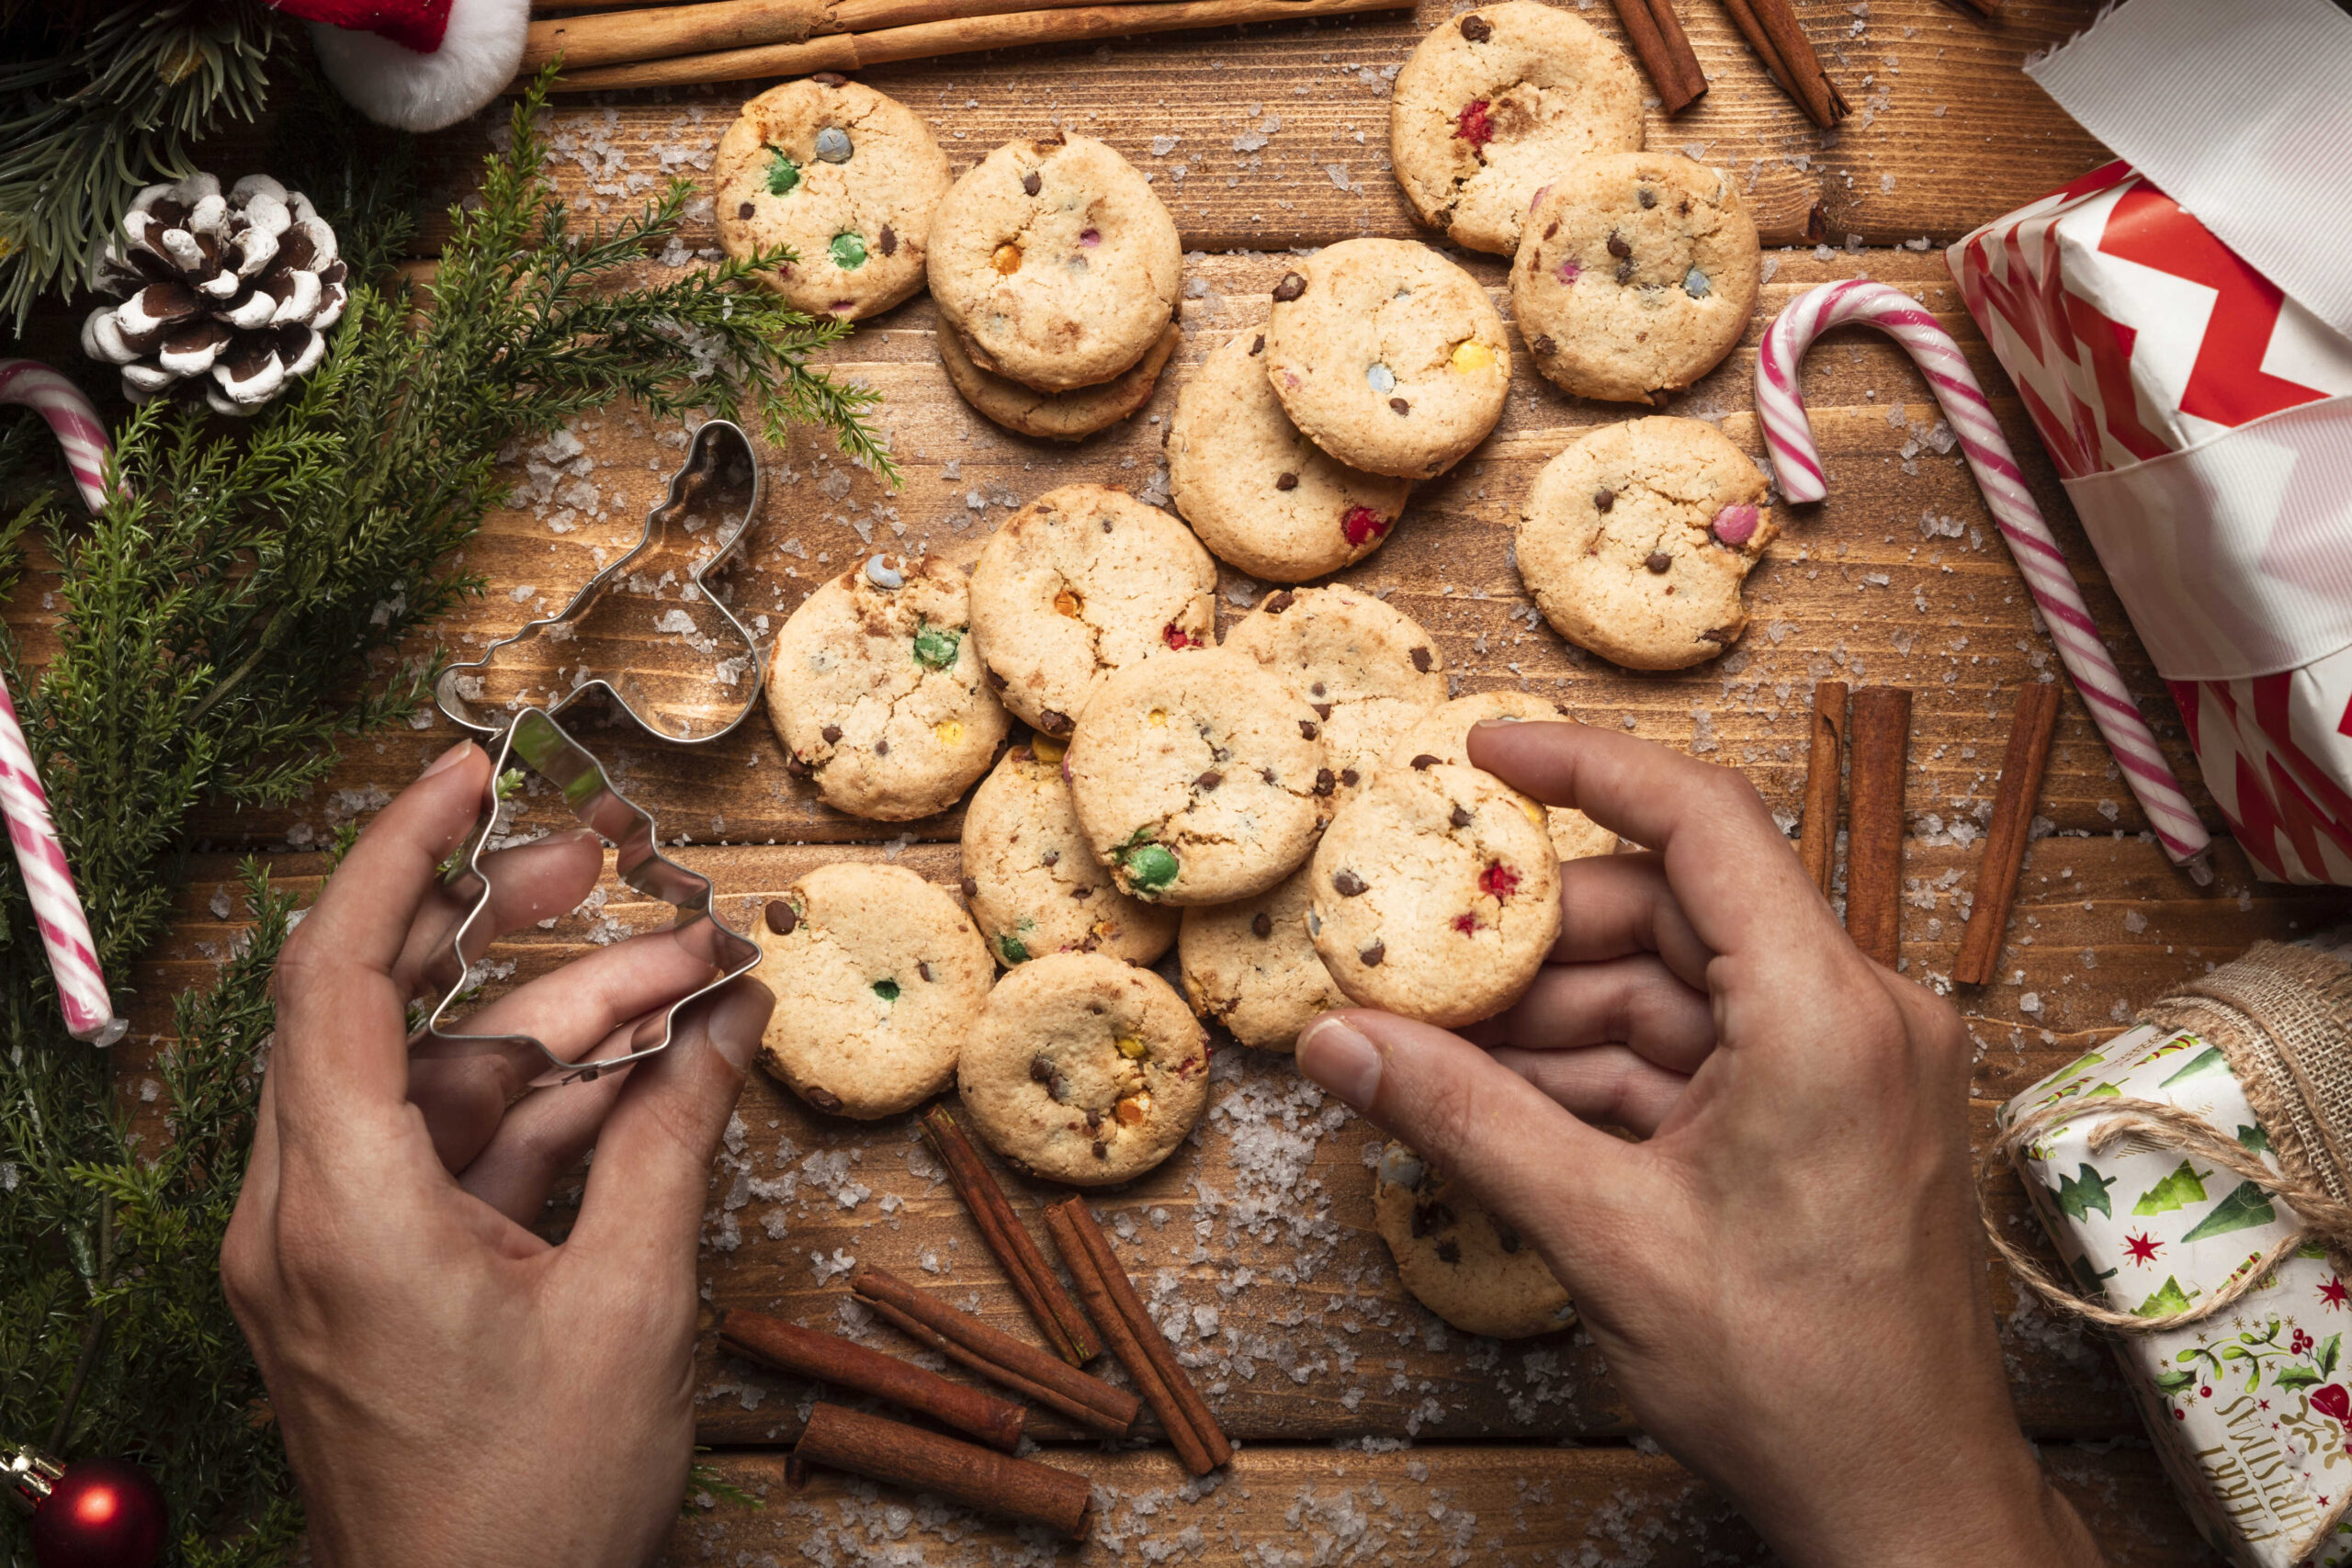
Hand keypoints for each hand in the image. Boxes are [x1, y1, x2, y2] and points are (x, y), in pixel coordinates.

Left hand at [223, 740, 772, 1567]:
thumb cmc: (532, 1505)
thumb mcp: (629, 1304)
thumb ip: (674, 1137)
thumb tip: (730, 1019)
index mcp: (342, 1209)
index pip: (335, 974)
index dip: (400, 853)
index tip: (469, 771)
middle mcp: (305, 1214)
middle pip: (387, 1009)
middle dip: (508, 924)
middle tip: (613, 859)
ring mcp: (334, 1250)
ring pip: (442, 1082)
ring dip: (566, 1026)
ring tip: (697, 975)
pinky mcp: (371, 1281)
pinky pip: (455, 1155)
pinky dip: (551, 1110)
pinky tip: (659, 1073)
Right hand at [1296, 721, 2101, 1567]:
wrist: (1905, 1503)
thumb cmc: (1800, 1381)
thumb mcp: (1603, 1235)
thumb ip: (1463, 1119)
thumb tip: (1341, 1043)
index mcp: (1828, 1014)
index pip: (1701, 821)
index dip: (1583, 769)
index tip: (1486, 751)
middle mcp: (1857, 1015)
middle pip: (1666, 916)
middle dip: (1533, 949)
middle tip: (1417, 972)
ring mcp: (1848, 1066)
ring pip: (1669, 994)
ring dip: (1555, 1026)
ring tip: (1439, 1061)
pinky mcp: (1828, 1114)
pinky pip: (1696, 1057)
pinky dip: (1604, 1077)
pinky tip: (1509, 1110)